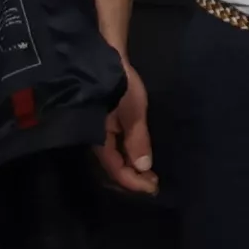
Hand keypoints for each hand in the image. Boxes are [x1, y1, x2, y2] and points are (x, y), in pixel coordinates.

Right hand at [97, 56, 157, 196]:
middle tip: (154, 184)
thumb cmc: (119, 85)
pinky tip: (137, 158)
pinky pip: (113, 152)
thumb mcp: (133, 112)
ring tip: (149, 175)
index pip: (116, 171)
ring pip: (113, 162)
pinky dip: (126, 159)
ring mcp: (97, 135)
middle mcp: (94, 142)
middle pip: (112, 171)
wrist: (104, 60)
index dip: (135, 183)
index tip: (154, 188)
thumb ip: (137, 140)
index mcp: (98, 140)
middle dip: (133, 180)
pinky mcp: (101, 128)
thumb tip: (143, 168)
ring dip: (130, 171)